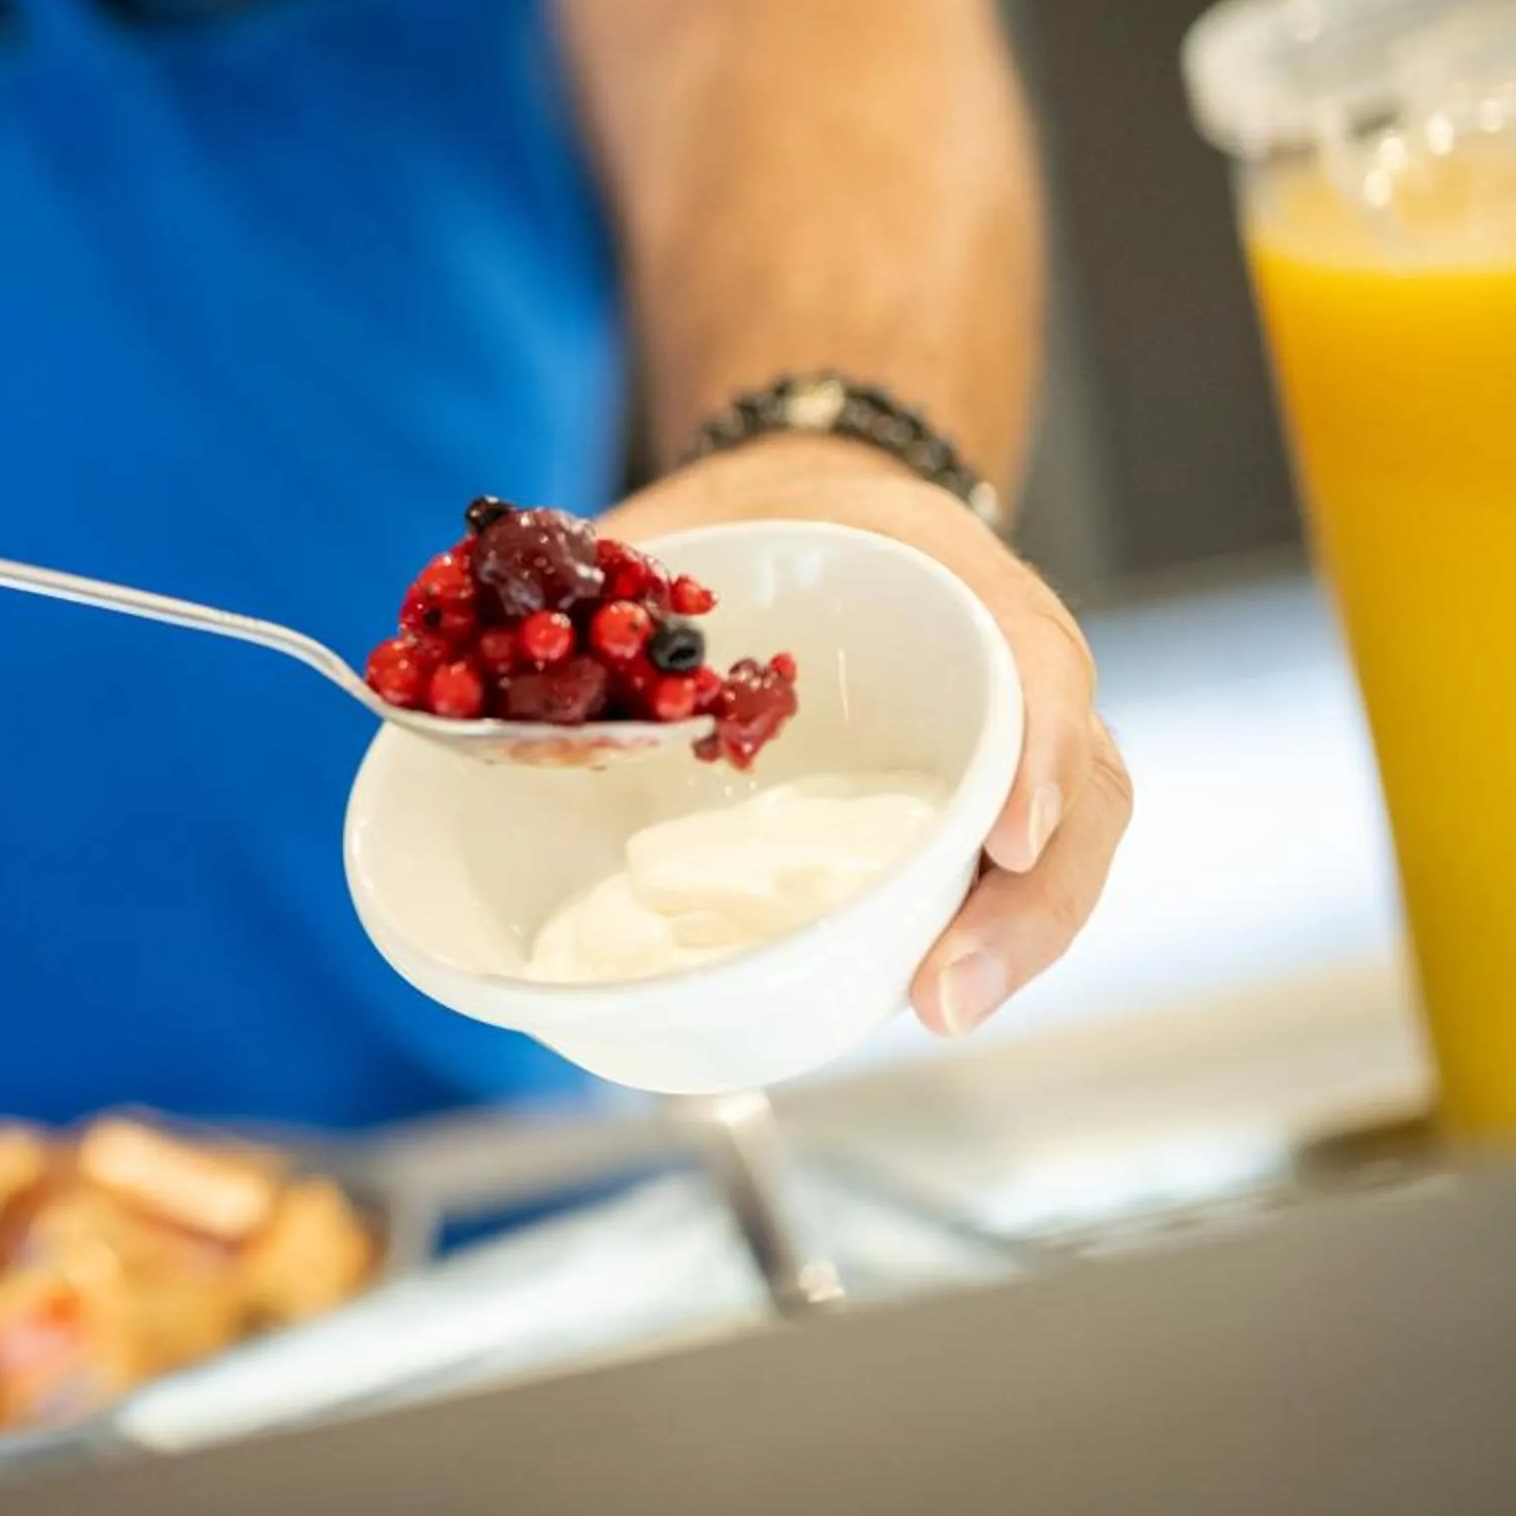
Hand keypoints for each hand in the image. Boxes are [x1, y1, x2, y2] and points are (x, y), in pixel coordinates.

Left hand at [601, 438, 1131, 1036]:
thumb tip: (437, 689)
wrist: (806, 506)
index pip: (1033, 661)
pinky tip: (912, 996)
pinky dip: (967, 938)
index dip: (1032, 751)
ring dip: (1010, 941)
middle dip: (1025, 902)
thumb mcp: (686, 520)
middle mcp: (1003, 670)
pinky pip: (993, 877)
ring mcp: (1002, 746)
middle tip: (945, 992)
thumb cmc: (751, 524)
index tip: (1001, 834)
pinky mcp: (962, 809)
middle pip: (1078, 788)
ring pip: (1056, 849)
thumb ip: (589, 593)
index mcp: (948, 579)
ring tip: (937, 1008)